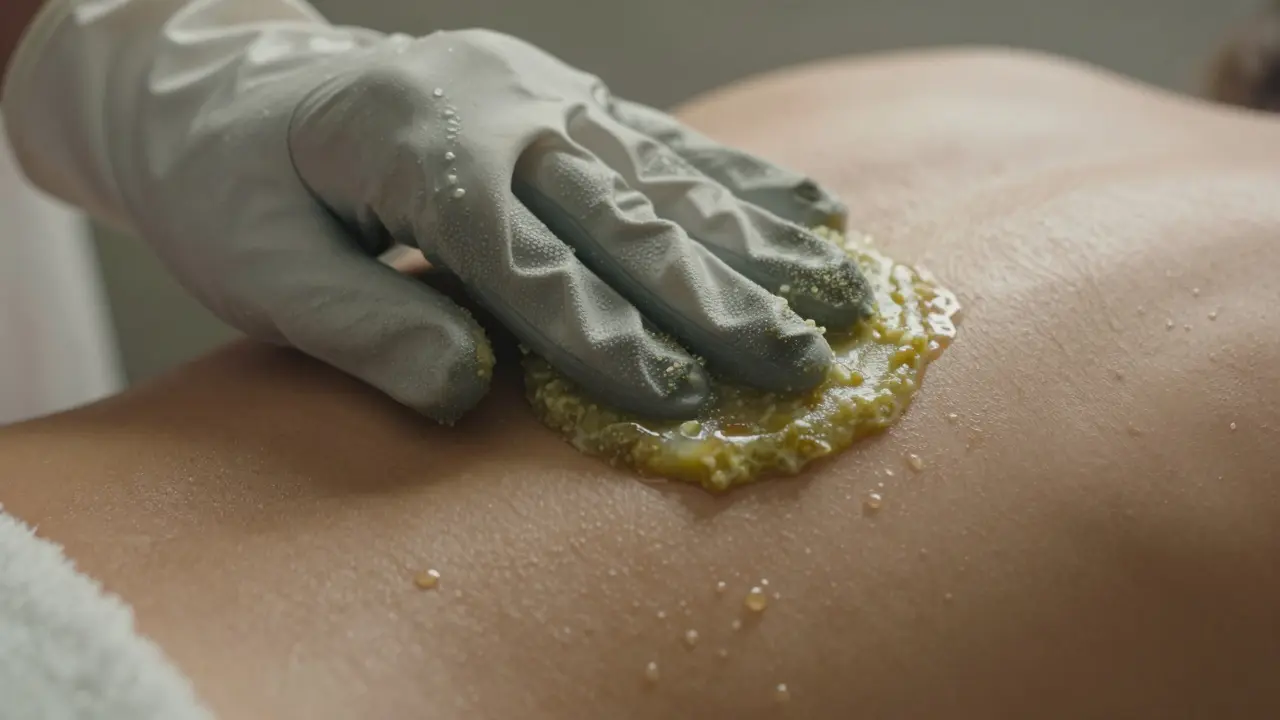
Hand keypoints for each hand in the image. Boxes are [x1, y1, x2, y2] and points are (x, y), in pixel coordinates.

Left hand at [92, 22, 873, 422]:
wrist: (233, 86)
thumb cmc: (238, 189)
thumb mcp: (256, 267)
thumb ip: (359, 325)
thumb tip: (466, 391)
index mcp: (412, 145)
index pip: (523, 261)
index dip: (602, 336)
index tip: (681, 403)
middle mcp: (496, 105)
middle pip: (622, 215)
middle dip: (719, 297)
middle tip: (804, 364)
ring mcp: (540, 90)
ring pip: (668, 174)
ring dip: (763, 242)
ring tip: (847, 296)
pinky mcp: (567, 96)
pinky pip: (669, 141)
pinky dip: (748, 184)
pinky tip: (819, 213)